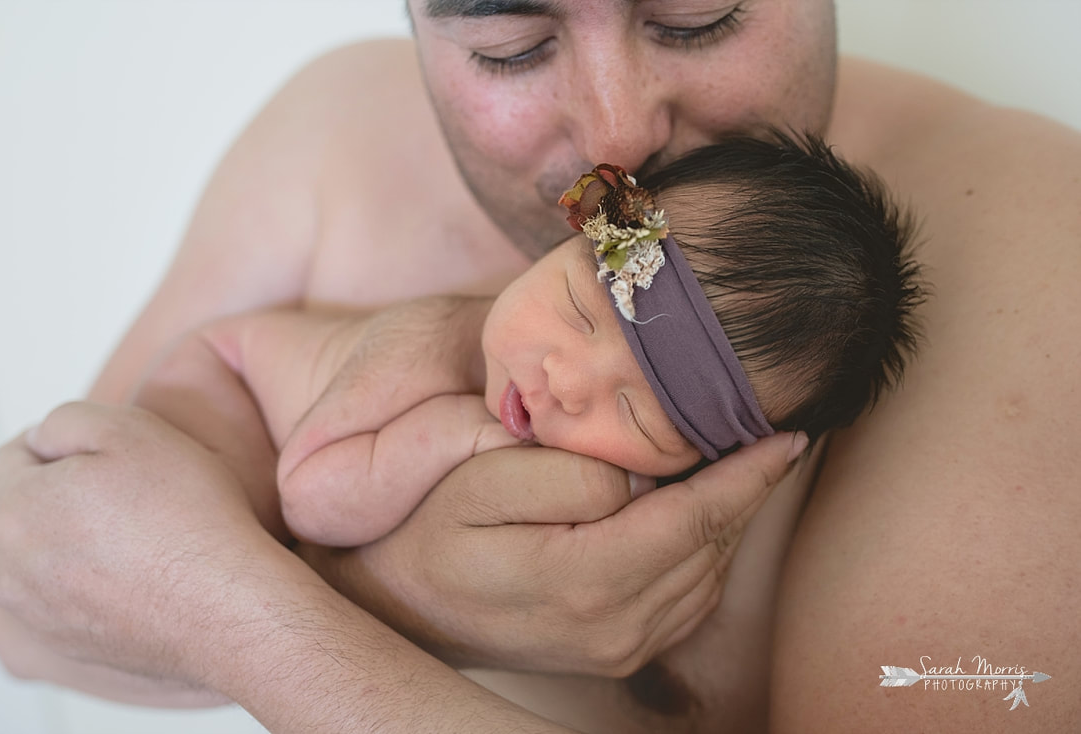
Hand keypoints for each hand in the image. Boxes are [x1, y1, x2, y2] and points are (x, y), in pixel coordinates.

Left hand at [0, 401, 279, 686]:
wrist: (223, 606)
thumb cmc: (188, 518)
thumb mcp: (132, 430)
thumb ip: (66, 420)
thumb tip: (42, 440)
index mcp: (18, 508)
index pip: (10, 459)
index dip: (60, 447)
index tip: (107, 456)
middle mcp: (11, 567)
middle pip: (24, 511)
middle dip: (64, 496)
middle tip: (132, 493)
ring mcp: (36, 612)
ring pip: (42, 558)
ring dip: (75, 542)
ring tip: (140, 537)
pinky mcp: (66, 642)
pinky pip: (65, 599)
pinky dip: (92, 584)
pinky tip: (141, 576)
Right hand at [299, 431, 805, 676]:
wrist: (408, 604)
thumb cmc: (436, 529)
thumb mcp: (481, 479)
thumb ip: (567, 472)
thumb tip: (640, 477)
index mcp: (585, 581)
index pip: (693, 519)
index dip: (747, 476)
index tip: (788, 436)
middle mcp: (615, 627)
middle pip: (711, 548)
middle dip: (748, 492)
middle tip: (774, 438)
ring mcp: (620, 648)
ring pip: (709, 574)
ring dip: (731, 522)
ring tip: (742, 469)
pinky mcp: (620, 653)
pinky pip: (691, 601)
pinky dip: (708, 555)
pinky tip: (701, 517)